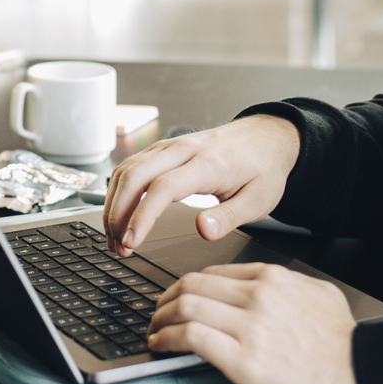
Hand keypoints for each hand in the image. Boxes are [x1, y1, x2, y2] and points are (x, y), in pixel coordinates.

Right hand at [102, 115, 300, 255]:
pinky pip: (132, 165)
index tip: (131, 242)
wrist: (268, 136)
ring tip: (116, 238)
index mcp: (208, 164)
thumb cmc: (263, 168)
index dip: (141, 217)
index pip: (162, 187)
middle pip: (135, 175)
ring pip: (128, 168)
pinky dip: (119, 190)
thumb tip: (203, 231)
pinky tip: (119, 213)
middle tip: (119, 247)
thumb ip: (228, 217)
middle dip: (118, 214)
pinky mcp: (165, 148)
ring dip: (114, 203)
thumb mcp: (258, 200)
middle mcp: (184, 149)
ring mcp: (171, 145)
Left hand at [148, 262, 365, 383]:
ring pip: (185, 307)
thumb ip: (288, 284)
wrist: (361, 375)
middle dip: (165, 299)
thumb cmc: (344, 343)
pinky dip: (167, 338)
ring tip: (154, 331)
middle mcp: (258, 296)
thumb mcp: (318, 293)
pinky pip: (191, 337)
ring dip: (160, 319)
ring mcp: (250, 327)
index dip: (186, 286)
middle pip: (191, 286)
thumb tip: (265, 285)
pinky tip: (161, 344)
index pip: (212, 274)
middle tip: (157, 312)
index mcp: (273, 278)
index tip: (178, 298)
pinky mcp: (243, 361)